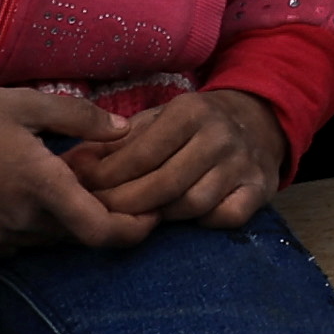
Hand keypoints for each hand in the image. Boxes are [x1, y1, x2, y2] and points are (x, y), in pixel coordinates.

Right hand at [0, 86, 136, 255]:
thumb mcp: (25, 103)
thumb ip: (80, 118)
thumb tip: (124, 130)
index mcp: (39, 185)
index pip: (100, 231)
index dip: (133, 232)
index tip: (150, 218)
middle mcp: (19, 221)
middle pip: (76, 236)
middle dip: (97, 217)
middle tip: (104, 187)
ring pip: (45, 241)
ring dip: (60, 222)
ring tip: (59, 187)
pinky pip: (13, 245)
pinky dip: (28, 228)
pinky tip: (20, 197)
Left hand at [67, 86, 288, 233]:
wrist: (256, 122)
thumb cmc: (191, 127)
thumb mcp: (156, 121)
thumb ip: (116, 142)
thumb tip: (72, 164)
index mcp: (191, 111)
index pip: (142, 154)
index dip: (108, 177)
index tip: (83, 192)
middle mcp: (220, 135)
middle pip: (164, 184)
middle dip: (126, 204)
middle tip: (100, 215)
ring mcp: (243, 163)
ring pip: (193, 203)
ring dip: (162, 216)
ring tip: (137, 218)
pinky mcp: (260, 188)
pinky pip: (227, 216)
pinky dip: (204, 222)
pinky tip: (184, 218)